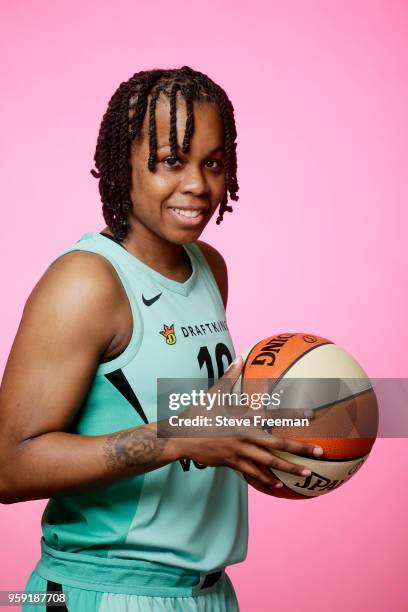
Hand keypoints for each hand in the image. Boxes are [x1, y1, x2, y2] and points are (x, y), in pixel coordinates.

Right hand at [168, 356, 322, 492]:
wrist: (181, 437)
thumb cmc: (198, 414)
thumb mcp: (214, 393)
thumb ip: (230, 376)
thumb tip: (239, 357)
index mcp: (244, 419)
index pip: (274, 416)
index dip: (293, 416)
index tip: (311, 416)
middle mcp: (246, 437)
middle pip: (278, 445)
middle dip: (300, 449)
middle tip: (319, 453)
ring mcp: (240, 453)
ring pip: (269, 464)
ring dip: (289, 469)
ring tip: (307, 475)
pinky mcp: (233, 464)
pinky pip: (253, 474)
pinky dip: (266, 480)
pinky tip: (277, 486)